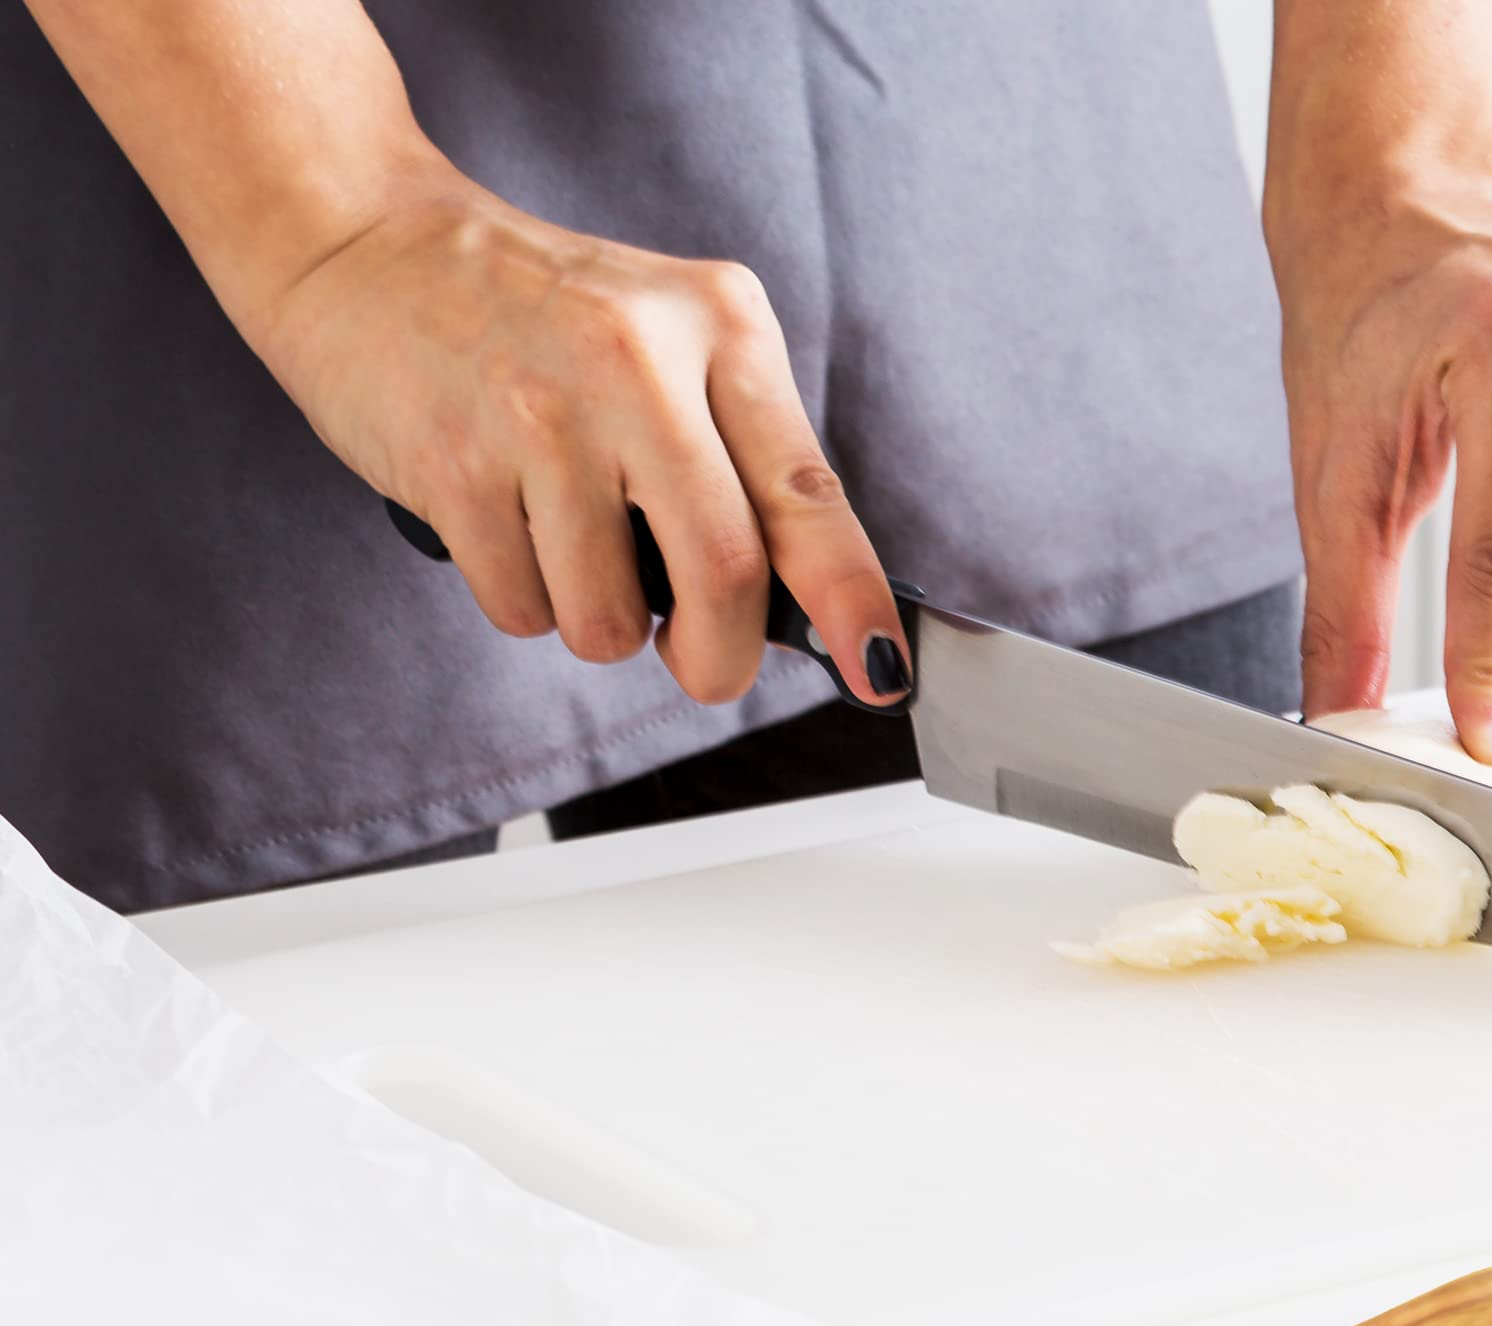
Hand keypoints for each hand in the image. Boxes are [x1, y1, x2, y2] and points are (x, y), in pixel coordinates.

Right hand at [250, 161, 908, 704]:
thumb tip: (816, 609)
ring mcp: (540, 411)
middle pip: (724, 573)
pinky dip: (523, 602)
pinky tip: (503, 523)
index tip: (878, 668)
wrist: (362, 240)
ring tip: (566, 542)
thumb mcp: (669, 343)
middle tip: (700, 665)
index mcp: (720, 326)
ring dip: (600, 624)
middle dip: (718, 659)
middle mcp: (639, 360)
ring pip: (611, 619)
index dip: (851, 598)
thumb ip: (743, 455)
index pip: (809, 492)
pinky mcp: (453, 462)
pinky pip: (521, 610)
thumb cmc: (540, 319)